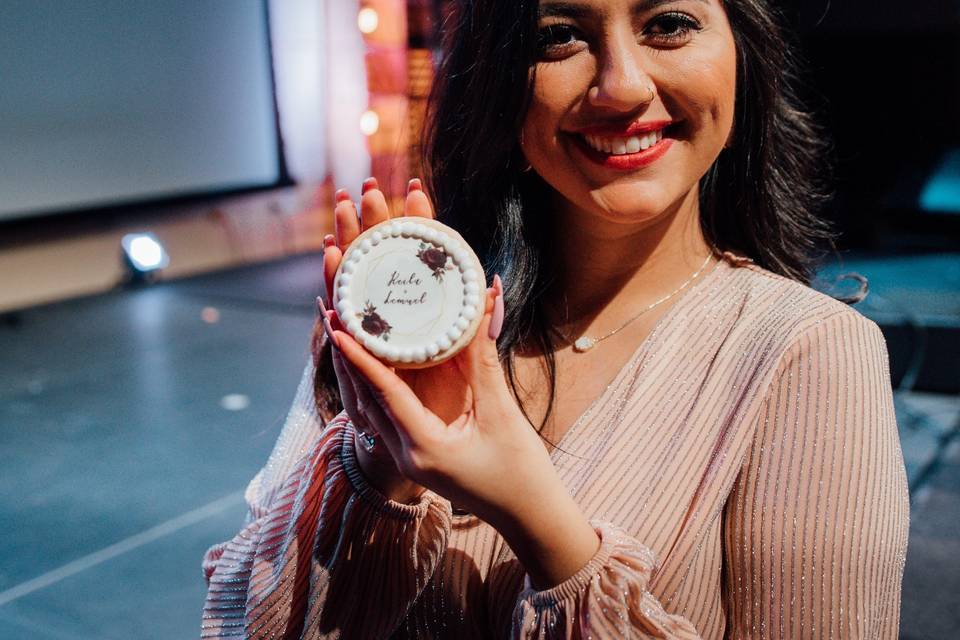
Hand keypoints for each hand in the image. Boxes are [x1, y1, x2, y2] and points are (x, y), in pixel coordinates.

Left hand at [321, 178, 598, 587]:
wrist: (530, 517)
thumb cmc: (522, 472)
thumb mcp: (502, 413)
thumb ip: (485, 360)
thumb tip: (483, 309)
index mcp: (424, 449)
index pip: (384, 395)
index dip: (361, 358)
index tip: (339, 327)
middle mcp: (407, 457)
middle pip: (368, 401)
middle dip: (351, 358)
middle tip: (336, 316)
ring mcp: (410, 460)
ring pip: (374, 409)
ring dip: (361, 372)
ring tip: (348, 331)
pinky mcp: (419, 457)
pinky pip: (390, 417)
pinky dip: (380, 388)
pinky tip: (378, 363)